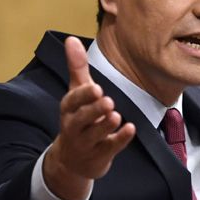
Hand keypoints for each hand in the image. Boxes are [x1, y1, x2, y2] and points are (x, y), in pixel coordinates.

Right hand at [43, 36, 135, 199]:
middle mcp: (74, 126)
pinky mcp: (99, 156)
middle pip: (82, 119)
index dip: (83, 96)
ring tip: (116, 115)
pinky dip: (120, 139)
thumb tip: (71, 39)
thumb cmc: (78, 119)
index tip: (95, 87)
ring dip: (105, 125)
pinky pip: (110, 148)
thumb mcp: (76, 93)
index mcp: (69, 109)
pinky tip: (130, 128)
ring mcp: (86, 143)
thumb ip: (76, 67)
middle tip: (108, 100)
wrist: (71, 160)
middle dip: (94, 110)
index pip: (72, 101)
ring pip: (95, 135)